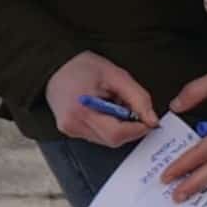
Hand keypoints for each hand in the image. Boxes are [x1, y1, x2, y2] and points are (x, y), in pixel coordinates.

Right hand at [46, 51, 160, 143]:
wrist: (55, 65)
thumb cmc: (84, 67)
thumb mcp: (116, 75)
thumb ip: (138, 97)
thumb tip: (152, 120)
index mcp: (82, 109)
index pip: (116, 134)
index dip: (137, 130)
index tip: (148, 120)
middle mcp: (73, 124)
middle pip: (113, 140)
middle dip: (129, 128)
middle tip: (130, 108)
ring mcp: (70, 130)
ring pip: (106, 141)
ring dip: (118, 127)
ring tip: (113, 105)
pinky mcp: (70, 131)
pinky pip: (97, 136)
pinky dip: (107, 127)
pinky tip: (103, 110)